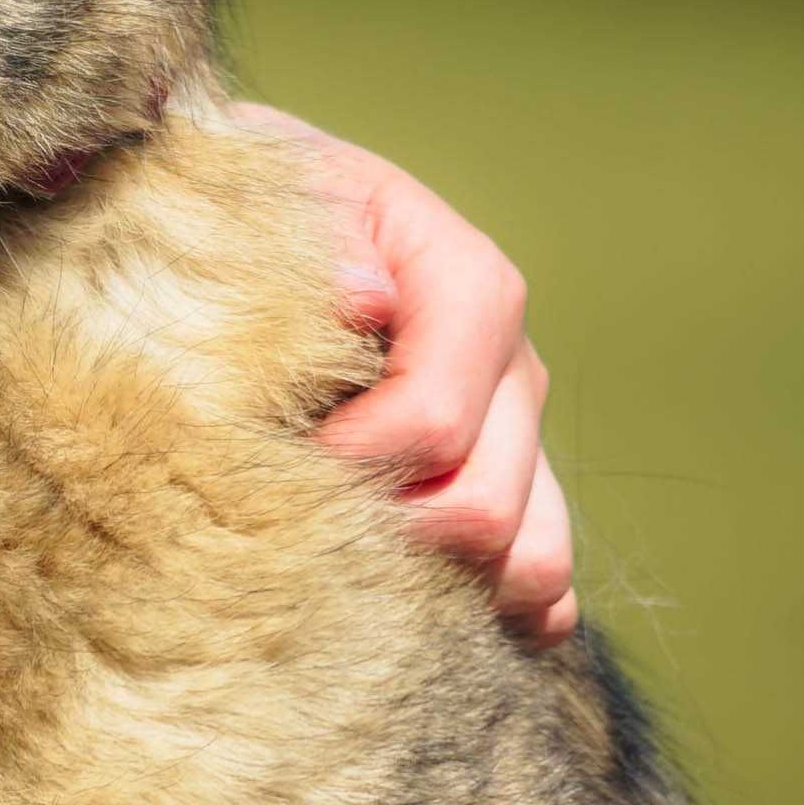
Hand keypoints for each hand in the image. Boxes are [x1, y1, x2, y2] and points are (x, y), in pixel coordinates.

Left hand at [236, 105, 578, 645]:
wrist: (265, 223)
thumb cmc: (258, 210)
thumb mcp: (267, 190)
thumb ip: (315, 241)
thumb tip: (363, 301)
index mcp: (467, 282)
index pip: (433, 422)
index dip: (347, 467)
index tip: (262, 462)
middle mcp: (511, 364)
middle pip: (484, 506)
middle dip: (378, 534)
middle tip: (285, 517)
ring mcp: (522, 435)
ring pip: (531, 560)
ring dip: (437, 583)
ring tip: (339, 556)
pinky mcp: (518, 491)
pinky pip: (545, 587)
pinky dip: (489, 613)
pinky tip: (407, 605)